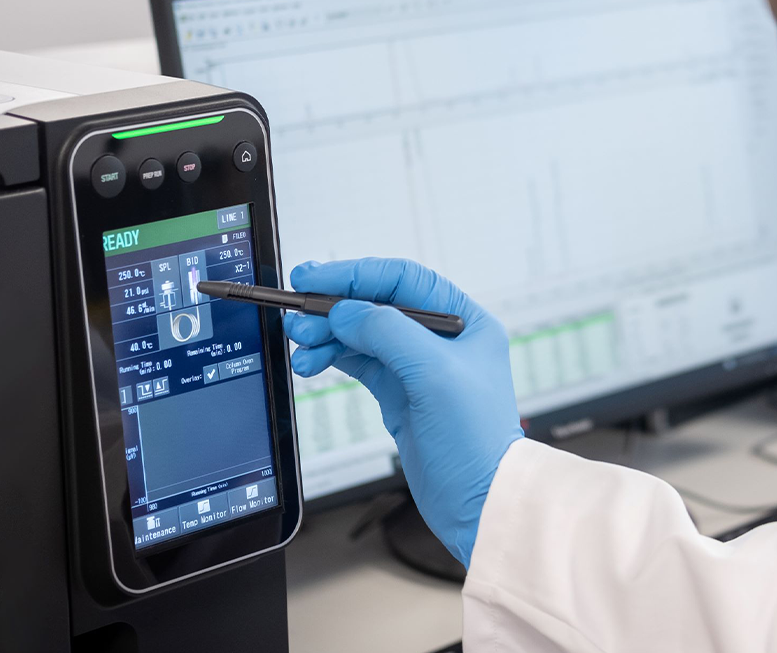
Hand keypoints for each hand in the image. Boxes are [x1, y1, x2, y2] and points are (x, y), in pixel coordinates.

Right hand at [283, 258, 523, 565]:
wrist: (478, 503)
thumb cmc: (477, 441)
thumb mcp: (435, 374)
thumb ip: (389, 332)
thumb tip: (346, 311)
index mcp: (465, 321)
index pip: (403, 280)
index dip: (356, 275)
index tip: (314, 278)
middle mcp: (443, 339)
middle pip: (378, 304)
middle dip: (334, 307)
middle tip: (298, 315)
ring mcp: (419, 366)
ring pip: (363, 333)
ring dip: (328, 334)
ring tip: (301, 345)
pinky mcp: (400, 393)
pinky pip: (359, 362)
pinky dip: (333, 357)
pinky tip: (312, 361)